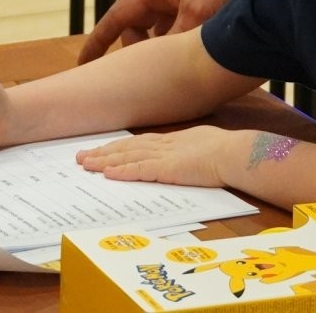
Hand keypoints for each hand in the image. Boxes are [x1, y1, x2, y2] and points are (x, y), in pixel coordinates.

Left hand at [75, 126, 236, 186]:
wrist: (234, 153)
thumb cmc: (226, 151)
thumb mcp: (203, 146)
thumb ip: (189, 150)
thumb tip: (186, 155)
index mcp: (172, 141)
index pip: (137, 144)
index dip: (117, 147)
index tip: (101, 150)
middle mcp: (163, 146)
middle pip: (126, 148)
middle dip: (102, 152)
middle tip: (81, 156)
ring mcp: (163, 156)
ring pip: (126, 157)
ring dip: (104, 160)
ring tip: (85, 163)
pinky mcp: (167, 169)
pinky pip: (138, 170)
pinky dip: (121, 171)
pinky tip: (107, 173)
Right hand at [78, 0, 276, 61]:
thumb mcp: (198, 13)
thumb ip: (176, 40)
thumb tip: (164, 66)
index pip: (117, 17)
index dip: (99, 42)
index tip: (83, 64)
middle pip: (139, 27)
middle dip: (141, 49)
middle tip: (152, 72)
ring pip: (162, 30)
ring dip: (166, 46)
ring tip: (177, 65)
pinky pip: (181, 26)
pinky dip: (183, 41)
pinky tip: (196, 56)